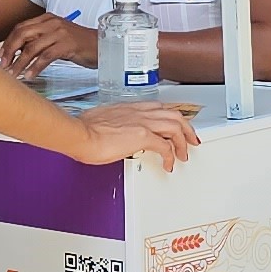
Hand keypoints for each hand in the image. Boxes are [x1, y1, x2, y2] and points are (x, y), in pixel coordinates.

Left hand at [0, 13, 97, 78]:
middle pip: (23, 35)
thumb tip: (19, 53)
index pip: (21, 28)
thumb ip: (40, 41)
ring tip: (14, 74)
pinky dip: (35, 67)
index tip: (1, 56)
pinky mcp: (67, 45)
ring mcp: (59, 33)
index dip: (8, 42)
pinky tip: (30, 75)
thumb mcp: (56, 38)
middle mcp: (52, 23)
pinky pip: (46, 56)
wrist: (102, 45)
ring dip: (20, 63)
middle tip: (4, 65)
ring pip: (32, 47)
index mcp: (47, 19)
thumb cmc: (78, 45)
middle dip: (10, 51)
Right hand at [68, 98, 198, 170]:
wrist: (79, 133)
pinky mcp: (143, 136)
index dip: (172, 117)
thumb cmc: (83, 130)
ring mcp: (143, 122)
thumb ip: (112, 124)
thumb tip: (111, 132)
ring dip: (183, 142)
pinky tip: (168, 164)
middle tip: (191, 140)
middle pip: (174, 115)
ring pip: (176, 126)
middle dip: (186, 129)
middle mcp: (140, 111)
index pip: (159, 108)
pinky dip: (171, 156)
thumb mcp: (101, 121)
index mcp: (130, 107)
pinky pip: (166, 146)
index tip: (176, 126)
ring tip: (183, 154)